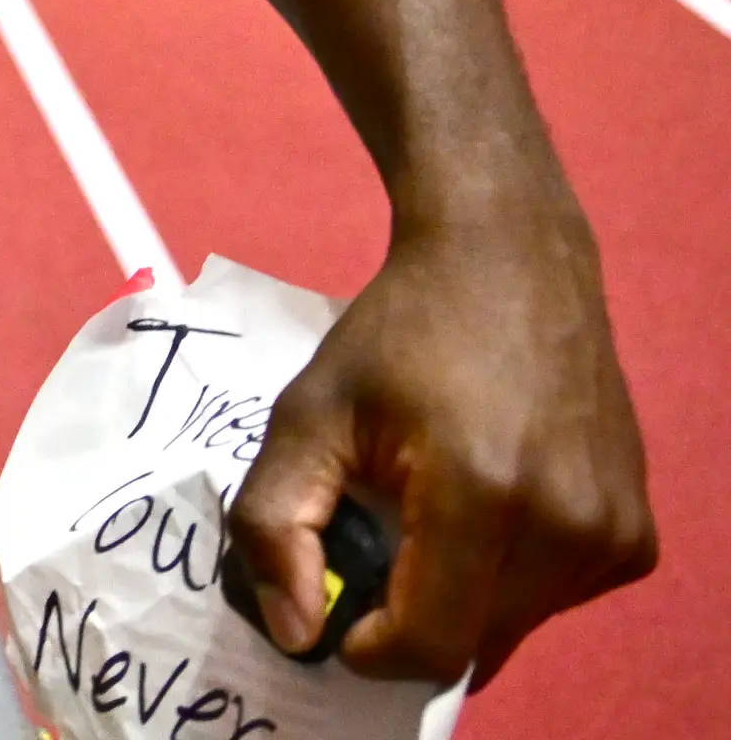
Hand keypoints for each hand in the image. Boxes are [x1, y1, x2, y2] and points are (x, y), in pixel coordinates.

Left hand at [229, 207, 651, 685]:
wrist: (509, 264)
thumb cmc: (397, 334)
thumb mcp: (307, 413)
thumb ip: (275, 523)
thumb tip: (292, 631)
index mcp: (483, 494)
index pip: (431, 643)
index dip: (370, 648)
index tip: (337, 611)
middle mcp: (567, 525)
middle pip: (473, 644)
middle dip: (409, 620)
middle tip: (376, 546)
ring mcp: (614, 533)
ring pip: (514, 627)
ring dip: (461, 600)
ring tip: (431, 513)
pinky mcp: (637, 536)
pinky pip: (556, 599)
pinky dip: (509, 579)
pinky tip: (489, 504)